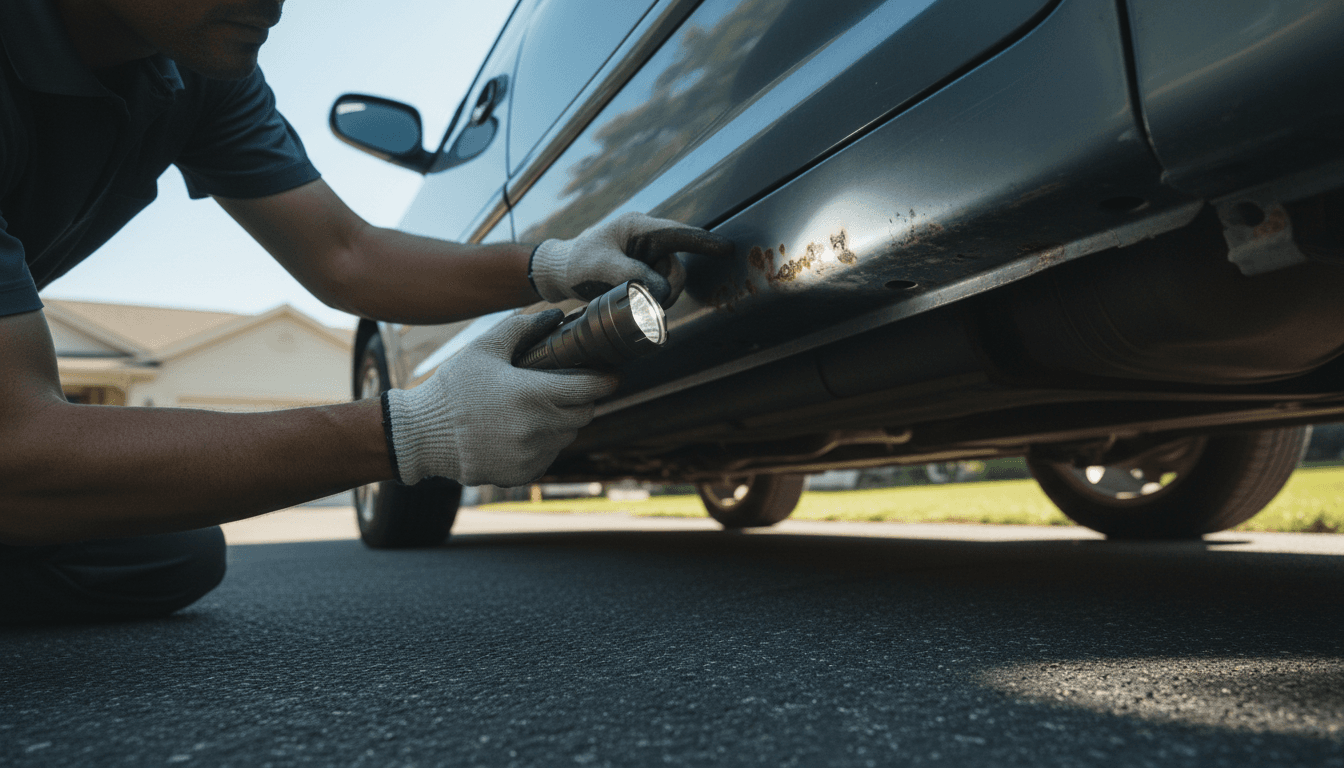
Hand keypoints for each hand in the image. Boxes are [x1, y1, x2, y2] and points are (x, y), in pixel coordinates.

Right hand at [384, 310, 618, 486]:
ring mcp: (532, 454)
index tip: (611, 374)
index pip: (590, 389)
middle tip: (569, 387)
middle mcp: (538, 428)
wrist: (422, 436)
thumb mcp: (484, 348)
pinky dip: (545, 443)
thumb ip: (522, 327)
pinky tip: (523, 430)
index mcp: (534, 394)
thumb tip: (555, 314)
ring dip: (563, 421)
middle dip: (582, 399)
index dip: (606, 380)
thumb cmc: (453, 388)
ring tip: (540, 408)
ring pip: (568, 435)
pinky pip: (550, 455)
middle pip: (584, 413)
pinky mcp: (523, 473)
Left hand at [529, 212, 734, 306]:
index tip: (726, 248)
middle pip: (676, 266)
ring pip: (668, 280)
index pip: (679, 233)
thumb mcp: (600, 266)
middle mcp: (647, 239)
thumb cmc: (576, 261)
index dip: (704, 241)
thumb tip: (660, 290)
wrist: (559, 271)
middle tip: (651, 304)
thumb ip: (632, 274)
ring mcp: (645, 256)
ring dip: (658, 296)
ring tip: (633, 302)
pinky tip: (636, 304)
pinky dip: (651, 298)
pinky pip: (658, 287)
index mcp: (638, 227)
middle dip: (668, 287)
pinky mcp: (642, 271)